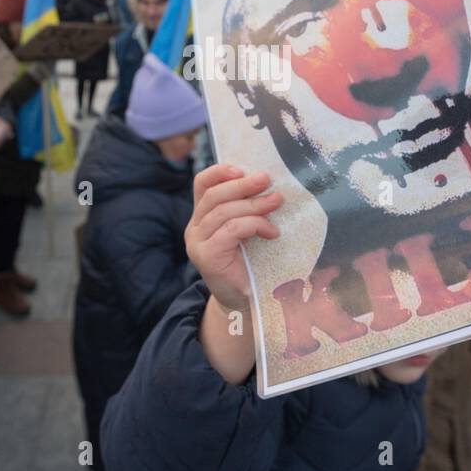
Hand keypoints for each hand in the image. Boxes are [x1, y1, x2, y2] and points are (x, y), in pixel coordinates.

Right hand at [184, 165, 281, 312]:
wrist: (244, 302)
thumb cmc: (249, 264)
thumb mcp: (246, 231)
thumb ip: (246, 209)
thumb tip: (268, 184)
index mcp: (202, 217)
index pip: (201, 184)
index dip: (220, 172)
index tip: (242, 169)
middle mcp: (194, 228)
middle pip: (214, 196)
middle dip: (242, 185)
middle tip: (266, 179)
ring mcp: (197, 243)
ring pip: (223, 212)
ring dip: (253, 204)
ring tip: (276, 201)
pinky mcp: (206, 256)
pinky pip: (230, 230)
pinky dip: (254, 225)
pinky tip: (271, 232)